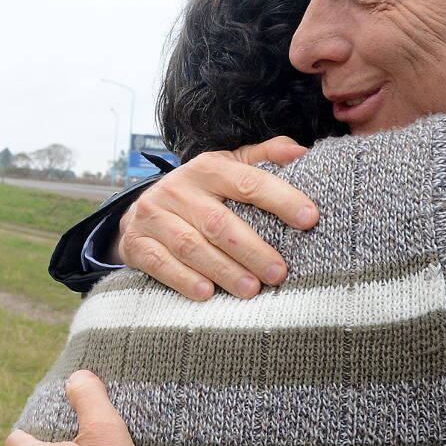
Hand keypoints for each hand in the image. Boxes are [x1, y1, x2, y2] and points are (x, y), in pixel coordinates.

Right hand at [116, 136, 319, 300]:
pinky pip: (160, 263)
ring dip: (223, 270)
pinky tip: (206, 293)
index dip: (280, 198)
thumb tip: (301, 153)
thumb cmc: (200, 192)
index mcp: (208, 167)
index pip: (248, 181)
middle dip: (252, 250)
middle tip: (278, 273)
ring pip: (191, 246)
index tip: (309, 218)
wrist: (141, 211)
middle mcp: (179, 188)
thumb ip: (265, 157)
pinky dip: (183, 279)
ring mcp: (154, 216)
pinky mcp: (136, 243)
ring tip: (251, 290)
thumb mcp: (229, 167)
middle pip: (218, 222)